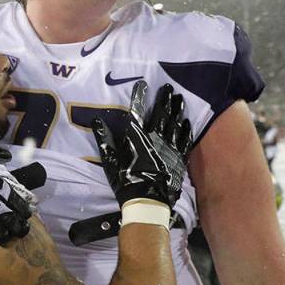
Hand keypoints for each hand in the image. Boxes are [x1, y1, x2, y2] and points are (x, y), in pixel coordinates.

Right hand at [92, 81, 191, 208]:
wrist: (147, 199)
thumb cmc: (126, 180)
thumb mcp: (110, 161)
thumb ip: (105, 140)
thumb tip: (97, 121)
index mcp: (137, 137)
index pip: (138, 112)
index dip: (140, 98)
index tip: (143, 85)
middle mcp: (154, 137)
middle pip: (161, 114)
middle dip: (165, 100)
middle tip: (169, 88)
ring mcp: (169, 146)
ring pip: (175, 123)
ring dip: (178, 110)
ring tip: (181, 99)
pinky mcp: (179, 157)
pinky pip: (184, 140)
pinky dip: (186, 130)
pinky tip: (187, 122)